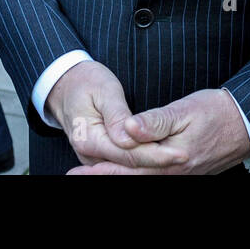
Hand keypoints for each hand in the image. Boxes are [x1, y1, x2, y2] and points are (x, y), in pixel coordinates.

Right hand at [46, 60, 186, 169]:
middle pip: (129, 164)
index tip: (180, 152)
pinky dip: (141, 162)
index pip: (129, 153)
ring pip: (127, 166)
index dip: (157, 154)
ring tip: (177, 159)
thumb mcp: (104, 90)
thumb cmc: (86, 82)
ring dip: (152, 164)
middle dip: (159, 162)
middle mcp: (89, 154)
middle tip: (184, 157)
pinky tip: (160, 159)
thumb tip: (129, 137)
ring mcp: (93, 157)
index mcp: (89, 138)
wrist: (65, 85)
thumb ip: (117, 115)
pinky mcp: (99, 156)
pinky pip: (123, 162)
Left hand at [67, 89, 249, 174]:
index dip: (100, 170)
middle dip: (102, 178)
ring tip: (94, 173)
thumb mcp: (184, 110)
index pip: (126, 168)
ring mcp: (180, 176)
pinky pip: (154, 179)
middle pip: (130, 179)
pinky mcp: (185, 173)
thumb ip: (155, 122)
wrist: (246, 124)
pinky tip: (126, 172)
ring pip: (141, 181)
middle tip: (74, 175)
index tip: (76, 170)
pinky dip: (135, 177)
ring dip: (117, 177)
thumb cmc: (215, 112)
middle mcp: (173, 174)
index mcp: (169, 160)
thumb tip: (126, 128)